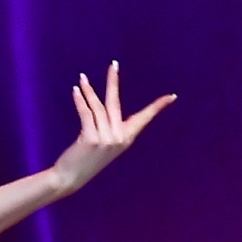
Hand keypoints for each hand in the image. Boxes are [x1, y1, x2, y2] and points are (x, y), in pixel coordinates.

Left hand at [51, 61, 175, 194]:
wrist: (70, 178)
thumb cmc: (85, 160)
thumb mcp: (103, 144)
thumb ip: (108, 128)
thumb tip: (105, 108)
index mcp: (126, 138)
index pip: (144, 118)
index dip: (157, 106)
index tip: (171, 96)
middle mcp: (119, 138)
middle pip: (116, 103)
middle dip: (114, 81)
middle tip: (113, 64)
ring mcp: (107, 138)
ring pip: (98, 107)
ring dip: (89, 91)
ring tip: (82, 78)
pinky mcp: (92, 138)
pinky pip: (86, 113)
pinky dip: (80, 100)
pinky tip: (75, 90)